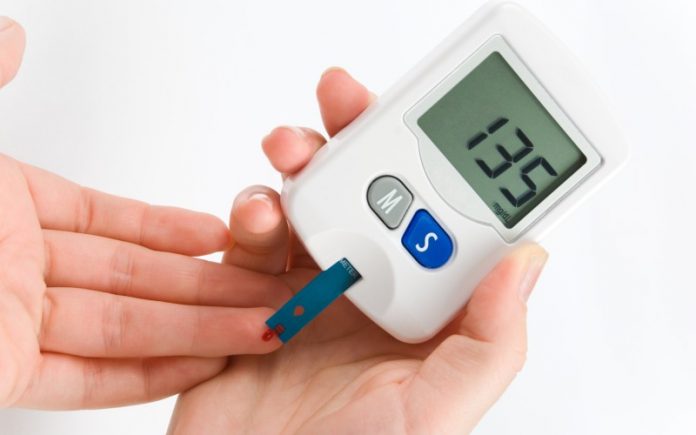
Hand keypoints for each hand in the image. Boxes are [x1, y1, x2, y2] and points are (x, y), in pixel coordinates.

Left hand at [0, 17, 283, 409]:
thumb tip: (10, 32)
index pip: (108, 218)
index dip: (170, 228)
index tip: (222, 234)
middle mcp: (6, 267)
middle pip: (133, 278)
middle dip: (208, 285)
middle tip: (267, 287)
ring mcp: (4, 325)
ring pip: (123, 329)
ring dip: (195, 332)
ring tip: (258, 327)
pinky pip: (87, 377)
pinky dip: (146, 374)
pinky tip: (196, 364)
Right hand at [168, 68, 547, 433]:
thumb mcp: (437, 414)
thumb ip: (488, 344)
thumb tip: (526, 259)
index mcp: (422, 313)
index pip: (440, 224)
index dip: (441, 168)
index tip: (433, 124)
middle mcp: (369, 291)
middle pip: (370, 195)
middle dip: (357, 139)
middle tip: (344, 100)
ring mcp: (309, 288)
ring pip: (309, 201)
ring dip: (299, 165)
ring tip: (290, 154)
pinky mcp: (253, 292)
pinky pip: (251, 236)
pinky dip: (250, 213)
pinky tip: (256, 216)